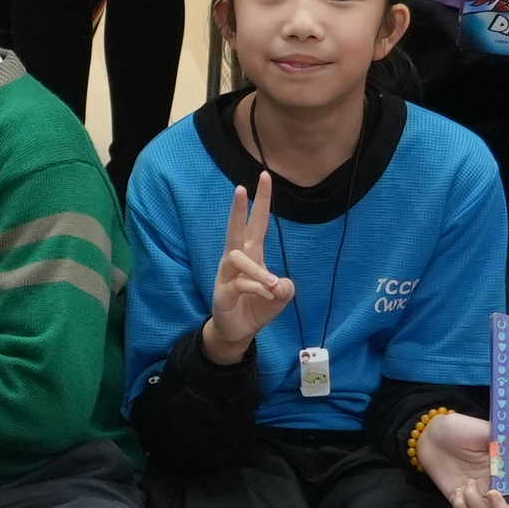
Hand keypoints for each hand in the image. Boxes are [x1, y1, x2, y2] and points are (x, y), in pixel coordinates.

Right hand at [202, 173, 292, 359]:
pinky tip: (267, 296)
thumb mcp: (280, 297)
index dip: (261, 200)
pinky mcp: (223, 291)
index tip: (265, 176)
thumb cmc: (257, 307)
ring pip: (239, 258)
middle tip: (241, 187)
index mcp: (252, 253)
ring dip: (259, 271)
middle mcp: (237, 259)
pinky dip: (257, 288)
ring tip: (273, 286)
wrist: (237, 331)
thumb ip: (285, 288)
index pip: (257, 222)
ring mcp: (227, 274)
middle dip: (238, 208)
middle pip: (236, 228)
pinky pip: (240, 283)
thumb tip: (279, 285)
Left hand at [415, 412, 506, 507]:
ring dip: (477, 504)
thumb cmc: (463, 429)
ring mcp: (477, 495)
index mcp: (508, 471)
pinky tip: (457, 491)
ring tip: (468, 484)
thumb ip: (507, 442)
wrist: (433, 434)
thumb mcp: (488, 431)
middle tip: (492, 494)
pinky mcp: (458, 499)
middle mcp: (496, 487)